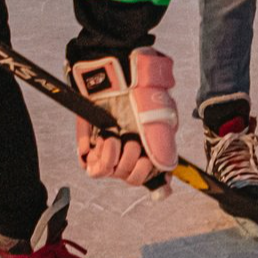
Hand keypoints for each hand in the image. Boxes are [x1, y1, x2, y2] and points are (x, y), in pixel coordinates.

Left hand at [71, 48, 177, 185]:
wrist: (112, 73)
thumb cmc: (140, 89)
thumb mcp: (159, 117)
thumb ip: (163, 145)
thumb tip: (166, 170)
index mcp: (152, 142)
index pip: (155, 173)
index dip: (158, 182)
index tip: (161, 185)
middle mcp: (132, 147)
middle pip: (132, 177)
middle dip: (132, 165)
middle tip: (133, 145)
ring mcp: (111, 147)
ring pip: (112, 173)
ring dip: (113, 158)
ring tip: (114, 139)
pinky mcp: (91, 144)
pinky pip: (91, 167)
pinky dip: (97, 158)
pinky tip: (101, 142)